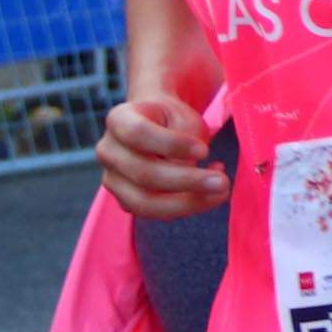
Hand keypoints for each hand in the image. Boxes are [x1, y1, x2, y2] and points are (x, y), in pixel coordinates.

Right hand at [100, 91, 230, 220]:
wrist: (159, 125)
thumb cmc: (172, 119)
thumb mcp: (184, 119)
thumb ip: (184, 143)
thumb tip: (190, 175)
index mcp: (119, 119)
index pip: (139, 133)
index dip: (173, 145)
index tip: (205, 150)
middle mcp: (108, 150)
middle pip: (143, 173)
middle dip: (187, 181)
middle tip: (222, 182)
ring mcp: (112, 178)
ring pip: (144, 202)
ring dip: (187, 202)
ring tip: (220, 192)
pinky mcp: (125, 199)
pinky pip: (153, 212)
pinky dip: (185, 206)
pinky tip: (209, 193)